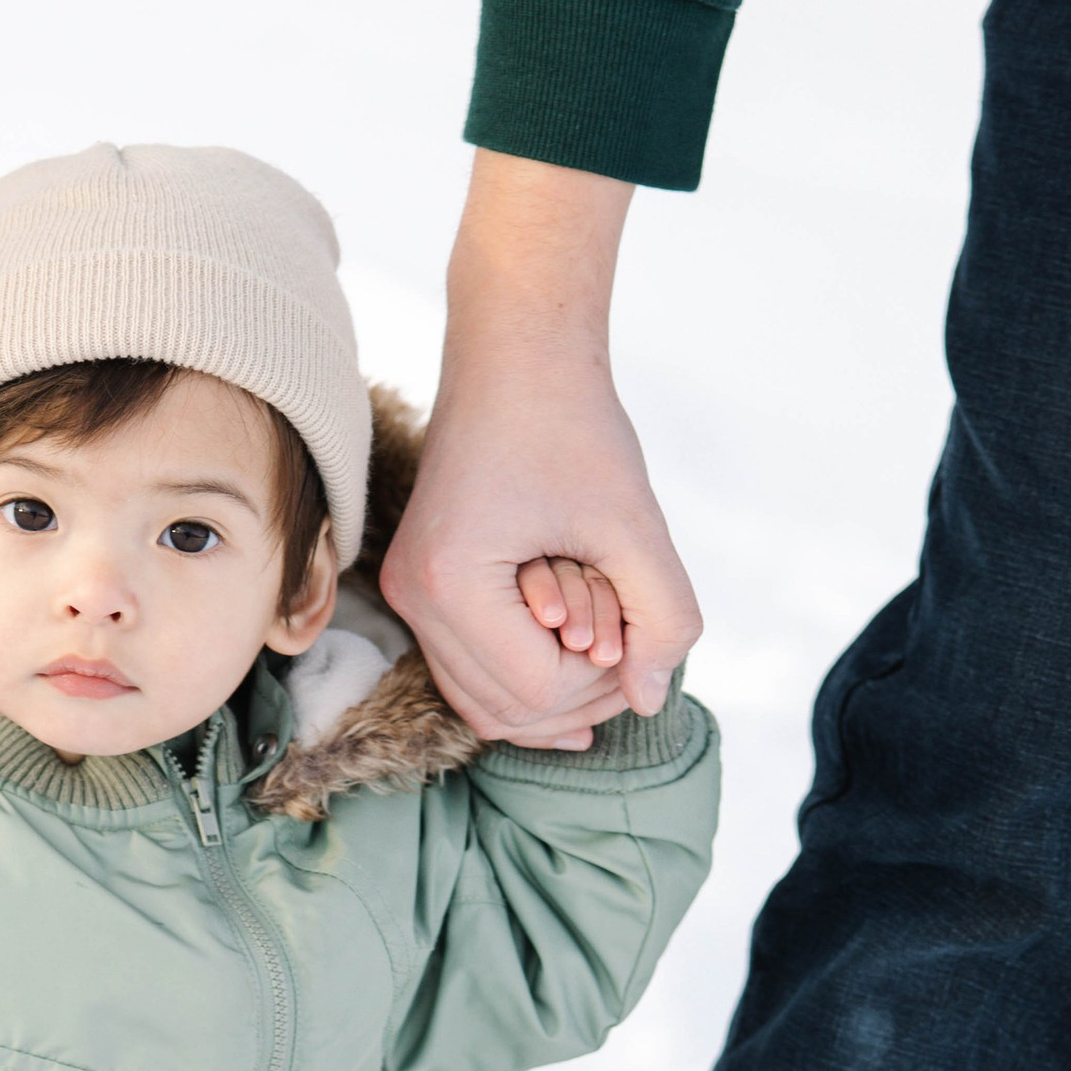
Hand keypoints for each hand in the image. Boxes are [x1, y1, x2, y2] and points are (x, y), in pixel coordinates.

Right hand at [383, 151, 700, 748]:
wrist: (513, 359)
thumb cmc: (574, 426)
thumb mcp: (637, 524)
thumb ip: (663, 618)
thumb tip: (653, 701)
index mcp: (452, 580)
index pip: (537, 690)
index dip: (604, 685)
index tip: (640, 638)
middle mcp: (412, 597)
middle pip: (502, 712)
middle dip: (580, 701)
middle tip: (633, 662)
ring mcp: (407, 594)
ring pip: (479, 703)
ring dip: (552, 699)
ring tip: (610, 666)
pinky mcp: (419, 586)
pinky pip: (467, 670)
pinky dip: (521, 680)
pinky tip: (574, 673)